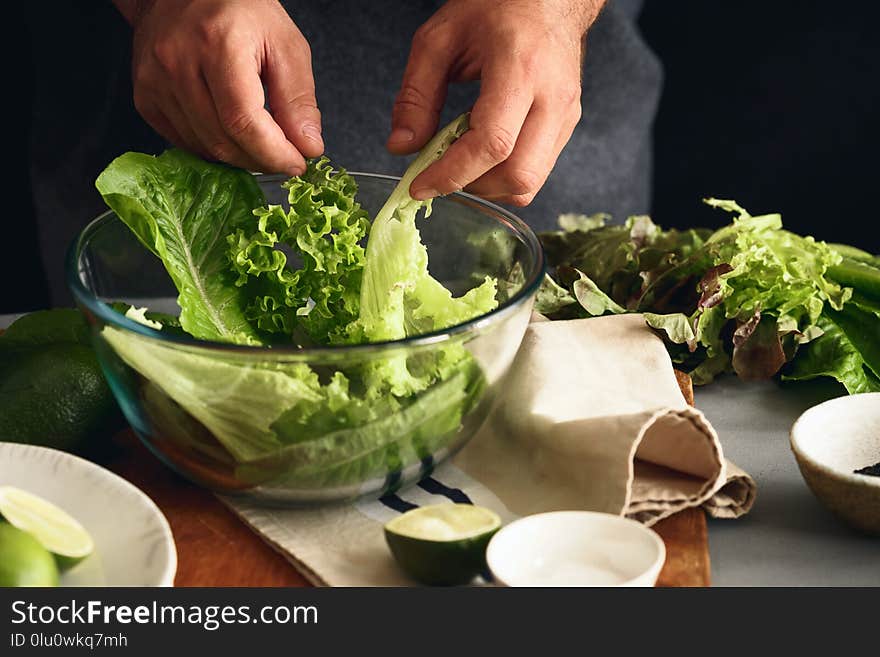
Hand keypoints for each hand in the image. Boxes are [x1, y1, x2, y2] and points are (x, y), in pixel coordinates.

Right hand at [123, 0, 321, 174]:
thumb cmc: (239, 11)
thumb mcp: (285, 44)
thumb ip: (298, 99)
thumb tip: (308, 147)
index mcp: (218, 43)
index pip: (244, 122)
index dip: (274, 153)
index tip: (297, 164)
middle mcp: (178, 63)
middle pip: (223, 141)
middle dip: (261, 160)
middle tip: (284, 157)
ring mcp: (154, 82)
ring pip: (204, 147)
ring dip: (239, 157)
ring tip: (261, 143)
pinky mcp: (144, 97)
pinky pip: (183, 142)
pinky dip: (213, 149)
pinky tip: (231, 135)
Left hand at [388, 0, 602, 205]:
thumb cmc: (495, 8)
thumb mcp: (439, 40)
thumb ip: (416, 95)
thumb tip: (401, 147)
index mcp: (520, 69)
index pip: (492, 143)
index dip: (452, 174)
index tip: (420, 186)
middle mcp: (552, 97)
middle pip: (519, 176)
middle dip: (473, 187)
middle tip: (441, 174)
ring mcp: (566, 114)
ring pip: (530, 183)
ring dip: (489, 187)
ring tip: (462, 161)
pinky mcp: (568, 124)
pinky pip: (537, 171)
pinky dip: (503, 176)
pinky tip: (482, 154)